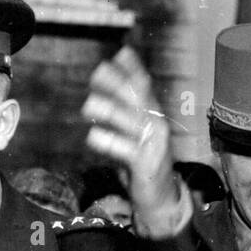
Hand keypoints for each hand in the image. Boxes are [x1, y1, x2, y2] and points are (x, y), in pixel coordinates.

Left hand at [81, 47, 184, 238]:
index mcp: (154, 118)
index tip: (122, 53)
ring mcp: (154, 145)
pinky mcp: (147, 164)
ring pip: (131, 123)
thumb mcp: (133, 137)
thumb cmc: (143, 165)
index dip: (134, 70)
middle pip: (137, 101)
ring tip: (89, 105)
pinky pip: (127, 151)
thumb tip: (97, 100)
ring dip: (110, 112)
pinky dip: (110, 142)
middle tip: (98, 72)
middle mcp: (157, 127)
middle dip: (118, 84)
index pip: (145, 88)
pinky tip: (93, 136)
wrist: (161, 198)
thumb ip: (121, 119)